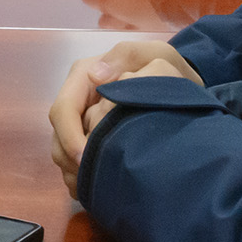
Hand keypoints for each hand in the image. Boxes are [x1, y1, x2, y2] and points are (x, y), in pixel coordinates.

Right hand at [48, 40, 200, 199]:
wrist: (182, 84)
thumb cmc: (167, 68)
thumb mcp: (153, 54)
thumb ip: (125, 57)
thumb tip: (93, 75)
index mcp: (83, 76)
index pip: (63, 110)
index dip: (69, 137)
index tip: (86, 160)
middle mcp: (78, 97)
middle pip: (58, 133)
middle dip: (69, 159)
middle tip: (91, 180)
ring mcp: (82, 117)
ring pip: (62, 148)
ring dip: (73, 170)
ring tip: (93, 188)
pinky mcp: (90, 134)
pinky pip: (74, 159)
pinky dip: (80, 175)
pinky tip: (96, 186)